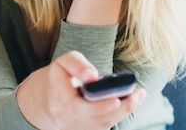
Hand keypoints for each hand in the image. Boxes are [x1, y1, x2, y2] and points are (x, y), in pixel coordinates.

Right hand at [17, 51, 146, 129]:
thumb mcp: (64, 61)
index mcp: (59, 99)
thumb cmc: (60, 76)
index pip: (78, 108)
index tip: (117, 99)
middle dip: (121, 108)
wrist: (46, 97)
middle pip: (97, 120)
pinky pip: (102, 127)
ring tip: (138, 96)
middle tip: (139, 94)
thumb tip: (92, 75)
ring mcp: (73, 128)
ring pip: (102, 125)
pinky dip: (117, 116)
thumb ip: (78, 65)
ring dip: (123, 112)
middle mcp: (65, 119)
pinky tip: (128, 103)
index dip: (99, 107)